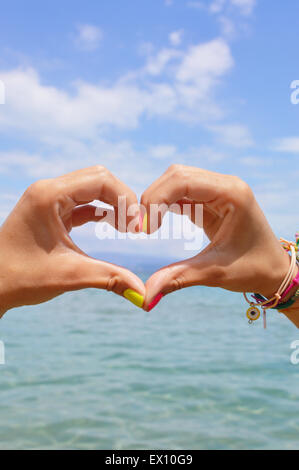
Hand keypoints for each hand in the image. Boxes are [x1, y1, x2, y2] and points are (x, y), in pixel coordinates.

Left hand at [0, 166, 144, 315]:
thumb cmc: (20, 278)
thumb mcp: (69, 275)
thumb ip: (110, 278)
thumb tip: (144, 294)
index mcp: (49, 196)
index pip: (100, 180)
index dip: (126, 200)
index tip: (137, 227)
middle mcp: (48, 190)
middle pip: (98, 178)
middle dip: (122, 200)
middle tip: (136, 227)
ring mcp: (48, 199)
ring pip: (92, 188)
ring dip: (113, 204)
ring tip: (128, 228)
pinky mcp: (51, 211)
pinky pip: (83, 203)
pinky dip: (101, 211)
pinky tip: (113, 226)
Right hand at [141, 165, 292, 309]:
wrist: (274, 270)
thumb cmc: (254, 269)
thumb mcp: (215, 273)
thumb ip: (179, 277)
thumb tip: (145, 295)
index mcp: (232, 193)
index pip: (183, 180)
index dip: (157, 199)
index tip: (145, 229)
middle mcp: (225, 185)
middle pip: (177, 175)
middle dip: (153, 198)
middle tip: (141, 228)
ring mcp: (218, 191)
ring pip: (177, 181)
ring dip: (158, 200)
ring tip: (147, 226)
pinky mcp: (211, 201)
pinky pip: (182, 194)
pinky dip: (165, 205)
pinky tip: (157, 222)